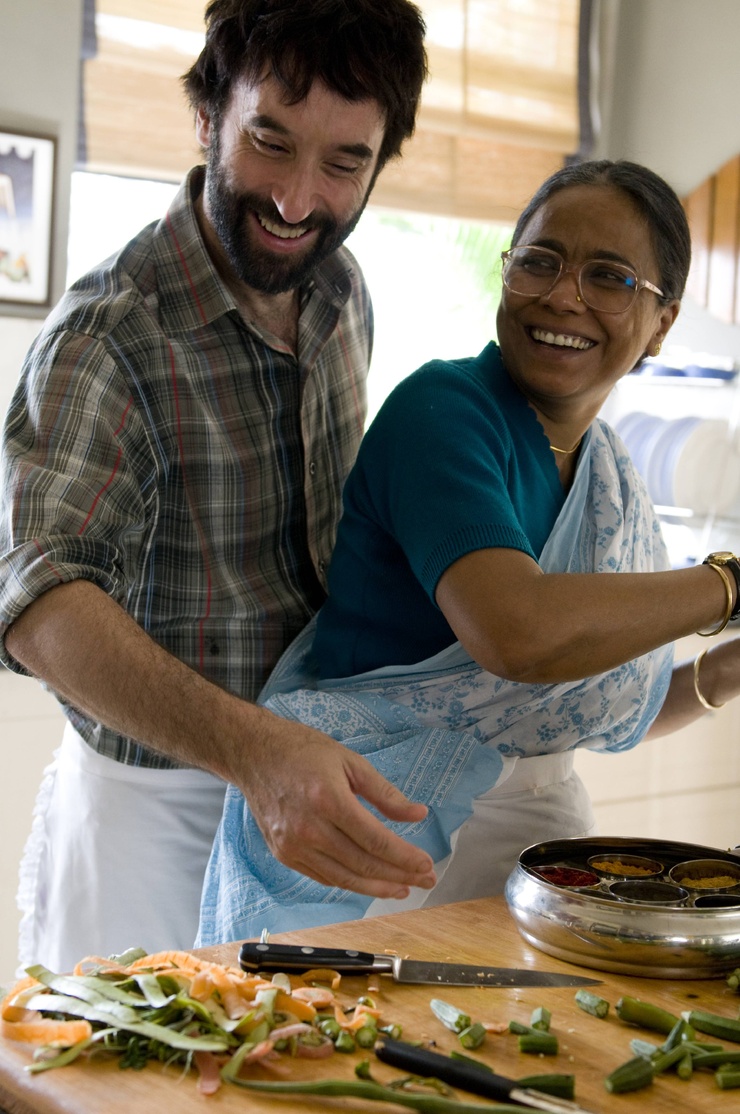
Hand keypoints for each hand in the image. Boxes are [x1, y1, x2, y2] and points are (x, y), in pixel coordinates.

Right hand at [235, 706, 436, 898]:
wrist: (253, 755)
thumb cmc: (303, 751)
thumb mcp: (350, 761)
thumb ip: (385, 793)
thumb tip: (418, 814)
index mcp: (328, 800)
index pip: (376, 841)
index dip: (405, 857)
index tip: (427, 864)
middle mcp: (309, 828)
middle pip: (363, 864)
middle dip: (399, 876)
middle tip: (425, 880)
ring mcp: (293, 845)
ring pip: (344, 878)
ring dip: (377, 888)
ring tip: (402, 888)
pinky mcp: (283, 854)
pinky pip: (323, 877)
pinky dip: (350, 883)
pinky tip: (369, 882)